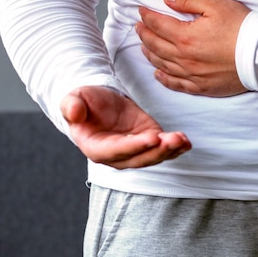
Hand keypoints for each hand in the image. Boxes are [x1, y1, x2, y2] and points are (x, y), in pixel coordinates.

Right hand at [60, 86, 190, 168]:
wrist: (98, 102)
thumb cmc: (84, 102)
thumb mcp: (74, 98)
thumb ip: (72, 106)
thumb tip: (73, 112)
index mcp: (96, 147)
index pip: (116, 151)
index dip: (134, 146)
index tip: (151, 138)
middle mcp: (116, 155)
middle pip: (138, 158)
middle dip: (157, 151)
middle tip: (172, 140)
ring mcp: (134, 151)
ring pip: (153, 156)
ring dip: (169, 150)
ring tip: (181, 139)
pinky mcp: (148, 142)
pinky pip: (162, 149)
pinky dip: (175, 148)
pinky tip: (186, 142)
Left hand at [136, 0, 250, 96]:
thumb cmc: (242, 28)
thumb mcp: (216, 5)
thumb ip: (188, 0)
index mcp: (185, 36)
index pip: (157, 25)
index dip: (147, 16)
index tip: (141, 12)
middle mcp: (184, 58)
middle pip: (155, 45)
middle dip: (144, 34)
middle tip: (138, 27)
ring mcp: (192, 74)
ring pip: (162, 65)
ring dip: (150, 54)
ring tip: (144, 47)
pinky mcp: (202, 86)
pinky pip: (176, 84)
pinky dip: (164, 78)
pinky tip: (158, 74)